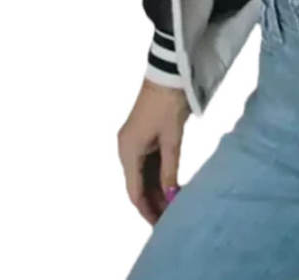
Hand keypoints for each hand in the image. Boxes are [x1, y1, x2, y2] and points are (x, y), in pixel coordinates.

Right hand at [117, 78, 190, 224]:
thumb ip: (170, 169)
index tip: (159, 224)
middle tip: (170, 217)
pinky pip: (148, 161)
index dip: (146, 209)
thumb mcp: (172, 139)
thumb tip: (171, 194)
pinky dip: (158, 174)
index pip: (134, 191)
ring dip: (156, 188)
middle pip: (137, 183)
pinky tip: (170, 184)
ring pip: (143, 173)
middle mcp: (125, 149)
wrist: (168, 74)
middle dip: (152, 201)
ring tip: (173, 204)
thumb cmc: (168, 104)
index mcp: (128, 151)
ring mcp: (133, 141)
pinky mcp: (142, 134)